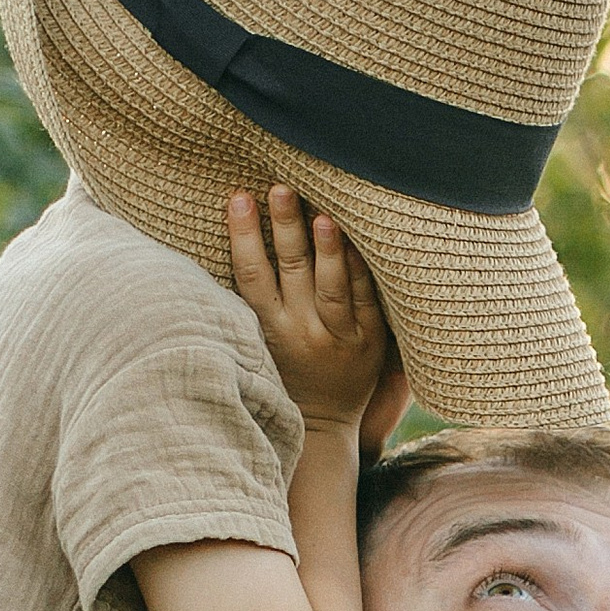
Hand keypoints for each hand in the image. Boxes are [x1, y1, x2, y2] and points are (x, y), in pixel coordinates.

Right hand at [227, 185, 410, 450]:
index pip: (252, 274)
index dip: (244, 235)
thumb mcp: (261, 337)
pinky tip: (361, 241)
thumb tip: (241, 231)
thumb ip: (256, 294)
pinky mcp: (370, 343)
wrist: (321, 424)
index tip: (239, 196)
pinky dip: (361, 271)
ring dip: (327, 249)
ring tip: (323, 215)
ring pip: (332, 287)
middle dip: (285, 227)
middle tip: (281, 187)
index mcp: (269, 328)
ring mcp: (338, 337)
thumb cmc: (286, 369)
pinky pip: (366, 301)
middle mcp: (301, 332)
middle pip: (292, 271)